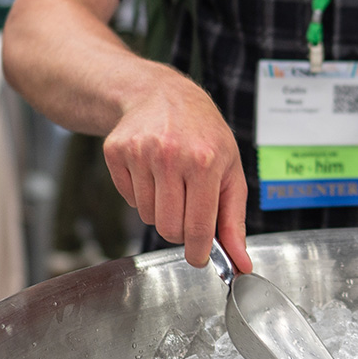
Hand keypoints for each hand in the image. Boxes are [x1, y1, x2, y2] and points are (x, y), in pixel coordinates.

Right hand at [102, 68, 251, 271]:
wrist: (164, 95)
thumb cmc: (204, 136)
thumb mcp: (230, 172)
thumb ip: (234, 221)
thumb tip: (241, 263)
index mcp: (205, 163)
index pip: (198, 227)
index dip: (199, 251)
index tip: (200, 258)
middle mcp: (171, 156)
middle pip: (169, 228)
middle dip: (180, 230)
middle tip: (189, 209)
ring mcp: (140, 152)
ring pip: (147, 217)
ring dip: (161, 211)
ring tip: (172, 183)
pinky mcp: (116, 151)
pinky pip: (128, 199)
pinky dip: (141, 196)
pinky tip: (152, 173)